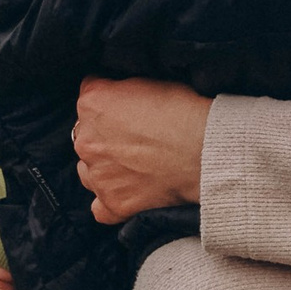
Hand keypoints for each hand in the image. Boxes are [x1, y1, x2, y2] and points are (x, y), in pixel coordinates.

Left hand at [74, 76, 211, 223]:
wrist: (204, 151)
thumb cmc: (183, 113)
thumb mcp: (148, 81)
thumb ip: (120, 89)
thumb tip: (117, 95)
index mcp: (92, 105)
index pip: (89, 99)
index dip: (111, 103)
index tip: (128, 109)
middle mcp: (86, 141)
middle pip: (86, 136)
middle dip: (105, 136)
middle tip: (136, 138)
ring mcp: (98, 176)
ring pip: (88, 171)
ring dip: (104, 167)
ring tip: (133, 165)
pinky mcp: (113, 204)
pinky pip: (99, 207)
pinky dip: (109, 200)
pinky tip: (127, 191)